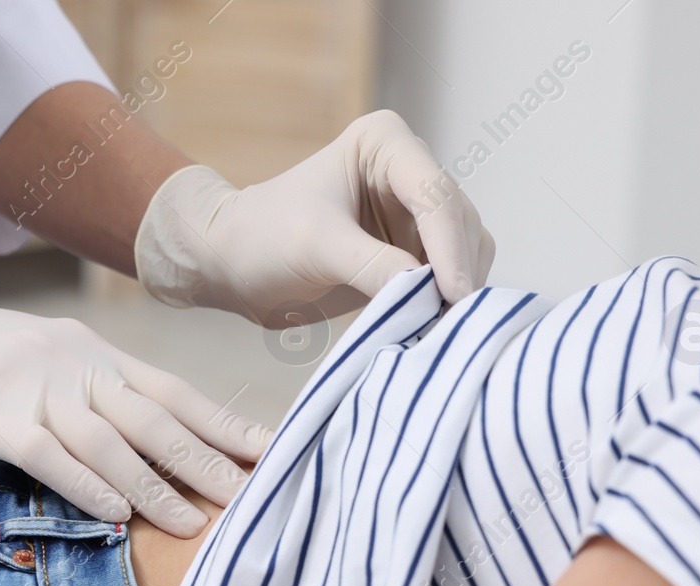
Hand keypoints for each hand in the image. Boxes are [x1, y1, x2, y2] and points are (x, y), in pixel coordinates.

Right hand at [0, 269, 272, 536]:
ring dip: (155, 485)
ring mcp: (30, 386)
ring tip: (194, 524)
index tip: (271, 450)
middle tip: (257, 495)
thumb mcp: (31, 364)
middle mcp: (70, 362)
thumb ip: (81, 395)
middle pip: (155, 414)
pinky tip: (113, 517)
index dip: (223, 422)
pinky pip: (49, 454)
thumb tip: (132, 444)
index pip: (171, 389)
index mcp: (87, 350)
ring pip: (110, 438)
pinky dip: (85, 486)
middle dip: (209, 457)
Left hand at [133, 110, 496, 325]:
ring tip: (443, 329)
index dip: (450, 247)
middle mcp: (409, 169)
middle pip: (460, 221)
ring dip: (457, 288)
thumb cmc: (262, 237)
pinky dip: (445, 300)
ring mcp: (414, 211)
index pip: (435, 194)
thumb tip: (433, 295)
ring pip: (465, 249)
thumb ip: (375, 266)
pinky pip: (448, 274)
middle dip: (459, 270)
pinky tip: (433, 325)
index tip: (455, 294)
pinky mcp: (413, 249)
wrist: (234, 263)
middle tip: (454, 322)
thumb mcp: (317, 247)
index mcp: (386, 143)